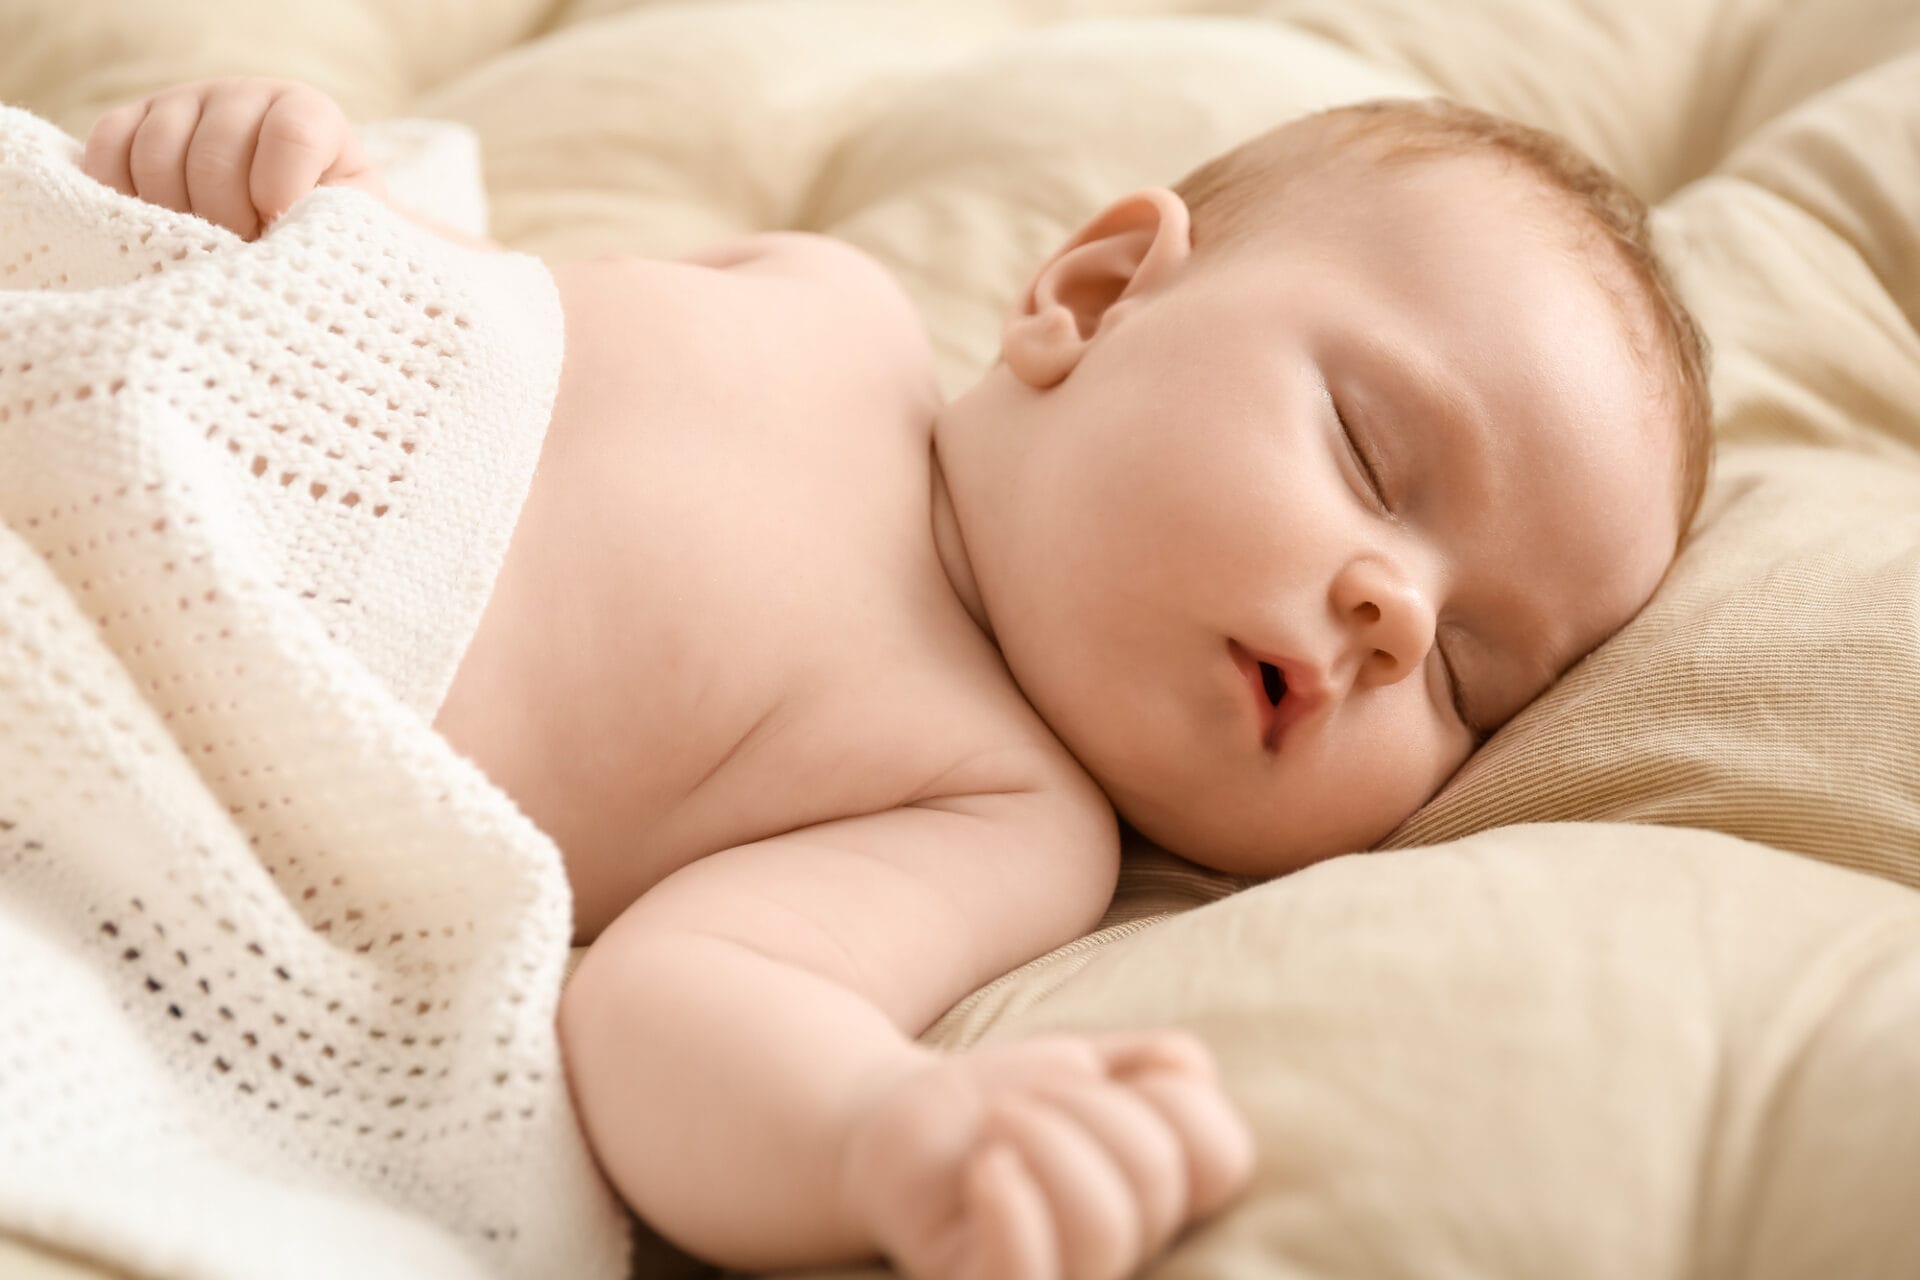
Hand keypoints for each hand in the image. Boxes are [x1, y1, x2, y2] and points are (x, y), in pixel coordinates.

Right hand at [81, 77, 386, 240]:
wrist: (283, 228)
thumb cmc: (324, 231)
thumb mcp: (350, 227)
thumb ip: (339, 225)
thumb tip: (298, 241)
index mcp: (307, 113)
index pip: (291, 136)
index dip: (281, 195)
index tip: (279, 231)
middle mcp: (243, 96)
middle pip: (214, 156)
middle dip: (226, 220)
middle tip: (241, 251)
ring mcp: (182, 103)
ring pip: (157, 156)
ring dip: (176, 218)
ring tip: (205, 247)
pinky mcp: (132, 123)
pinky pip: (108, 151)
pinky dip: (122, 197)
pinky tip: (154, 227)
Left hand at [841, 1031, 1254, 1279]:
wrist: (895, 1122)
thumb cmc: (1001, 1103)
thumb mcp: (1084, 1065)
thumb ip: (1150, 1063)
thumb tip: (1190, 1071)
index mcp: (1162, 1197)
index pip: (1222, 1159)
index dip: (1177, 1099)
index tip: (1111, 1078)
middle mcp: (1125, 1250)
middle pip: (1153, 1175)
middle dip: (1083, 1104)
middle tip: (1026, 1098)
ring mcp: (1056, 1275)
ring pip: (1102, 1226)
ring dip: (1043, 1137)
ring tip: (999, 1125)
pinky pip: (1024, 1279)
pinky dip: (1012, 1208)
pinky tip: (986, 1165)